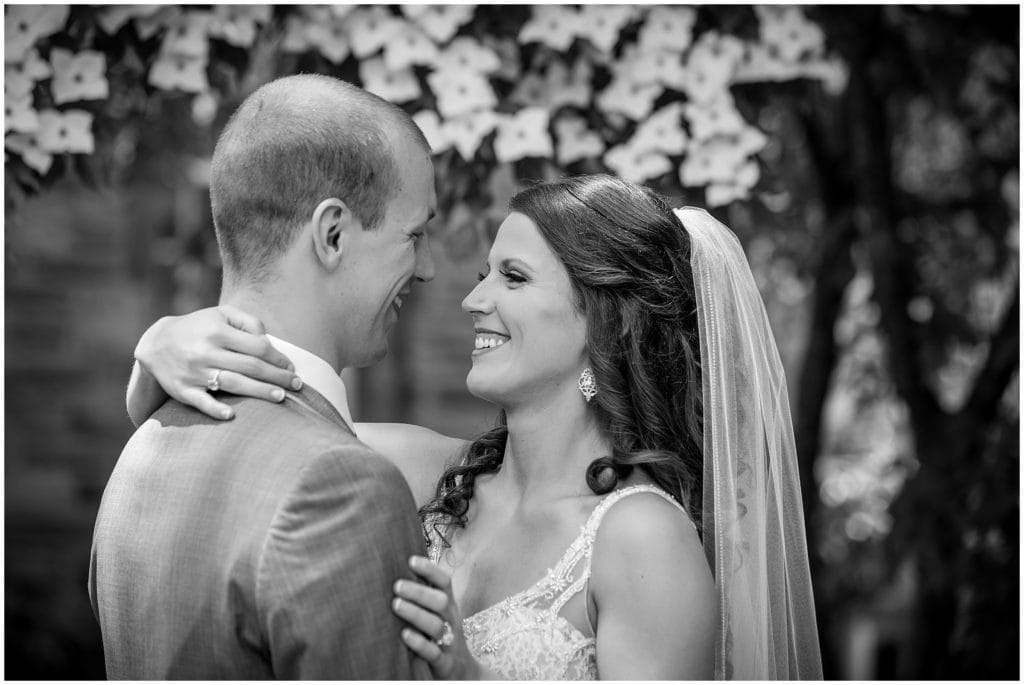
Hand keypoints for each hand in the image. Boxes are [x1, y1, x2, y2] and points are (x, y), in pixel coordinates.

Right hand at [134, 305, 301, 419]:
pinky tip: (232, 415)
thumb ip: (248, 322)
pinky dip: (215, 409)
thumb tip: (268, 341)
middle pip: (250, 366)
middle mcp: (206, 351)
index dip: (278, 359)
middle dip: (277, 377)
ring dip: (259, 392)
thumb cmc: (199, 328)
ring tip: (281, 397)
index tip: (291, 368)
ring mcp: (194, 372)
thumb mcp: (221, 315)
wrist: (156, 343)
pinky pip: (201, 402)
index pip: (258, 347)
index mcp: (218, 331)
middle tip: (298, 386)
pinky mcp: (182, 390)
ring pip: (232, 383)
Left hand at [392, 555, 479, 679]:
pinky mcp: (444, 661)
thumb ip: (424, 595)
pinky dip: (420, 643)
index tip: (411, 561)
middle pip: (440, 601)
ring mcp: (449, 640)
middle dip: (419, 592)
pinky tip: (404, 635)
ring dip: (416, 614)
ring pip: (436, 625)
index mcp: (449, 604)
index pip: (444, 582)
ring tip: (396, 605)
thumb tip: (397, 569)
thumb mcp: (439, 613)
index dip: (430, 570)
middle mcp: (451, 619)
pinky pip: (433, 652)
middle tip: (397, 586)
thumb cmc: (442, 634)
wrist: (462, 670)